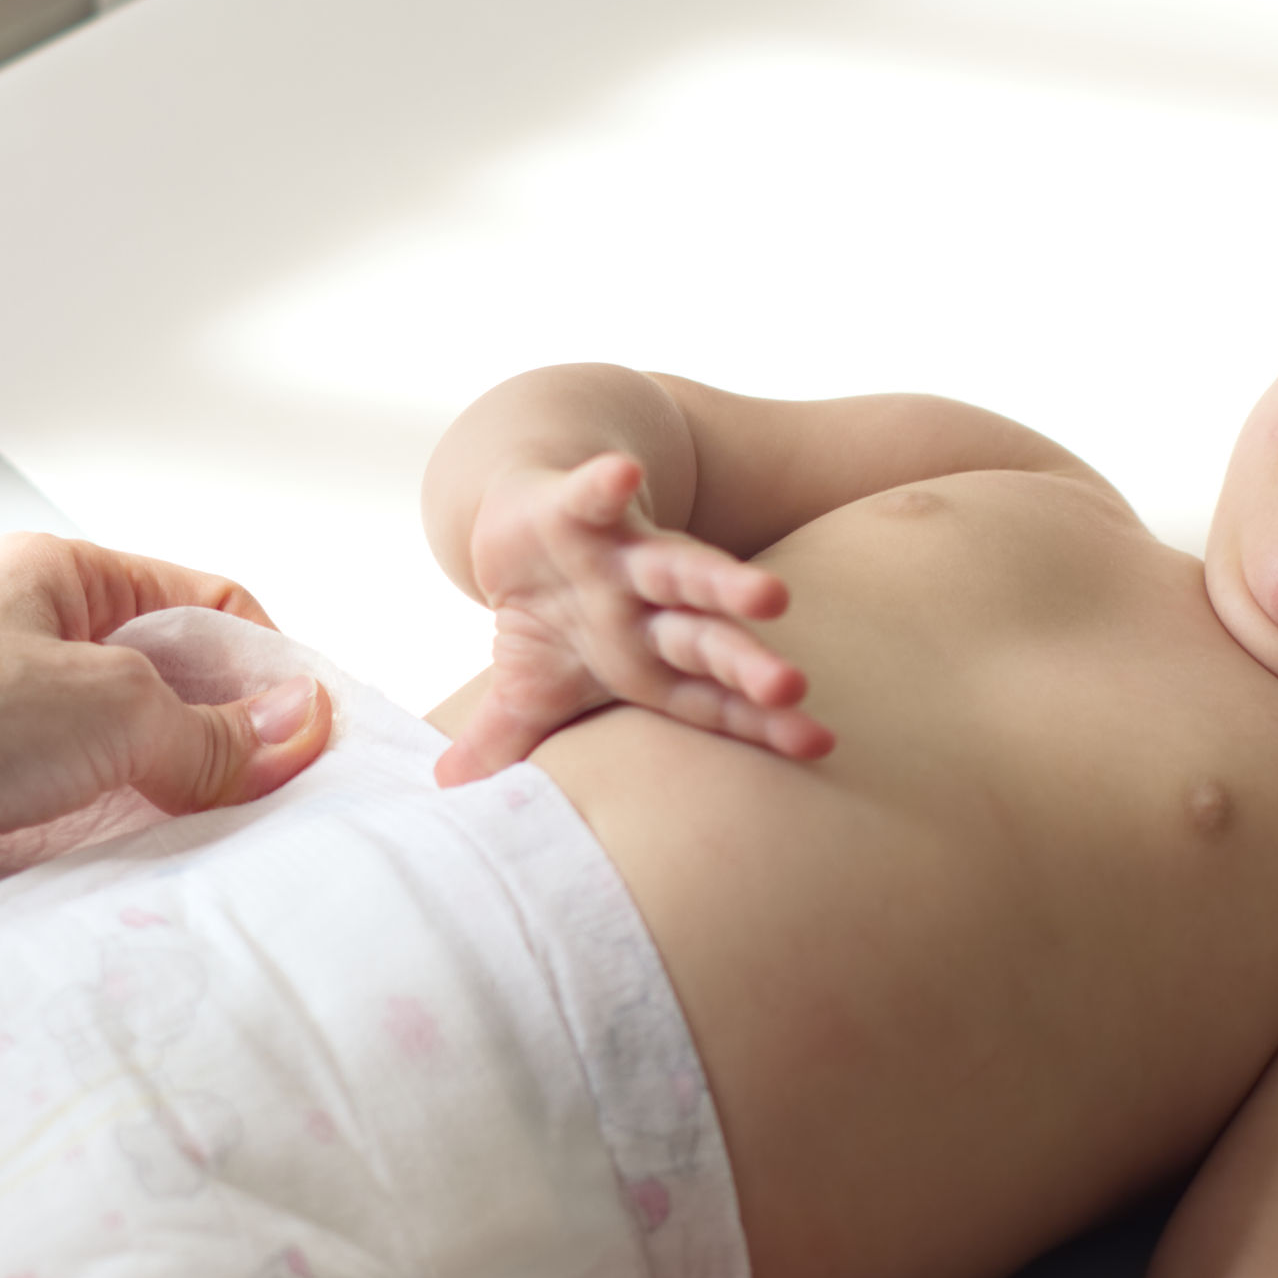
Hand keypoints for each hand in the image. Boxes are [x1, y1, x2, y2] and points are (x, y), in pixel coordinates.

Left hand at [0, 533, 334, 873]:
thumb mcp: (108, 710)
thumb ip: (214, 731)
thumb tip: (305, 732)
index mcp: (67, 574)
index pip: (211, 605)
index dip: (271, 667)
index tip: (312, 740)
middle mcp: (39, 632)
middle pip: (178, 681)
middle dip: (230, 738)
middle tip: (279, 800)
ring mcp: (12, 712)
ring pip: (133, 749)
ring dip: (177, 793)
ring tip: (222, 839)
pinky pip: (85, 803)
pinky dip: (124, 831)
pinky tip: (152, 866)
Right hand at [438, 453, 831, 785]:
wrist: (526, 520)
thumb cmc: (551, 619)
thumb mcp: (530, 694)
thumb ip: (512, 747)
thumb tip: (459, 803)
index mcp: (646, 661)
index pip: (709, 701)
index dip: (759, 722)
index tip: (817, 743)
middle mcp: (649, 611)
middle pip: (705, 641)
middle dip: (745, 663)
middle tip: (794, 685)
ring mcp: (620, 557)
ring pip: (679, 570)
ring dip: (721, 582)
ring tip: (770, 596)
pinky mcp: (577, 508)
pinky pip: (593, 496)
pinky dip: (604, 485)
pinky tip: (622, 473)